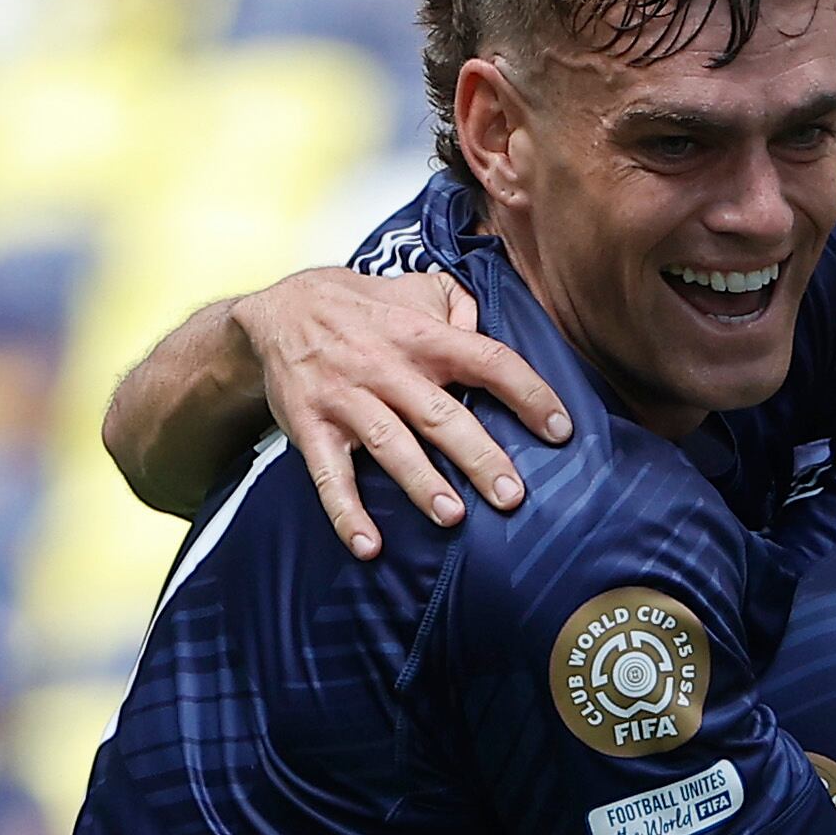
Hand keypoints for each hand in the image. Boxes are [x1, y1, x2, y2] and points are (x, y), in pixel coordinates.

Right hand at [233, 269, 572, 559]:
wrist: (274, 313)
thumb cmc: (356, 307)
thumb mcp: (411, 288)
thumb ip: (456, 304)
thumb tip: (488, 327)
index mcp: (421, 335)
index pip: (486, 359)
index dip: (528, 392)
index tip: (560, 429)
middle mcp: (387, 368)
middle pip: (441, 414)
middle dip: (478, 456)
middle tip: (512, 496)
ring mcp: (347, 400)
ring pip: (390, 444)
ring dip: (421, 482)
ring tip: (453, 517)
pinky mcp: (311, 428)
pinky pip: (329, 476)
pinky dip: (346, 513)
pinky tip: (369, 547)